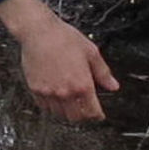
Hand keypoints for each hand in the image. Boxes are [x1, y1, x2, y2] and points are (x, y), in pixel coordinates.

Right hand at [0, 0, 122, 125]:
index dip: (98, 116)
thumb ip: (103, 73)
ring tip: (71, 105)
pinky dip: (51, 106)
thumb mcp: (91, 52)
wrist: (39, 31)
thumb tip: (113, 85)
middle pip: (76, 118)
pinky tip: (56, 98)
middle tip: (85, 110)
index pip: (92, 112)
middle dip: (83, 116)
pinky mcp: (35, 89)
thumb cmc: (63, 37)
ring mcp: (49, 92)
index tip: (98, 115)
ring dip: (67, 112)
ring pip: (59, 115)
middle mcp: (65, 92)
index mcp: (82, 84)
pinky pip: (44, 107)